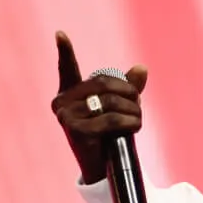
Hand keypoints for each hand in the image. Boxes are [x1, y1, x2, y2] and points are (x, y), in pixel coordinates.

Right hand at [50, 31, 148, 183]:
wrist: (103, 168)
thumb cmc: (109, 136)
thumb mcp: (117, 109)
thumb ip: (128, 88)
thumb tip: (142, 68)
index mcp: (69, 93)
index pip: (67, 69)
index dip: (64, 52)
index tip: (60, 34)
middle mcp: (62, 102)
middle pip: (104, 84)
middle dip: (129, 92)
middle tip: (139, 103)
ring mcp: (66, 116)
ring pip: (111, 102)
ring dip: (133, 110)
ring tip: (138, 119)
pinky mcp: (76, 131)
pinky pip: (112, 120)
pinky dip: (130, 122)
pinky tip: (135, 126)